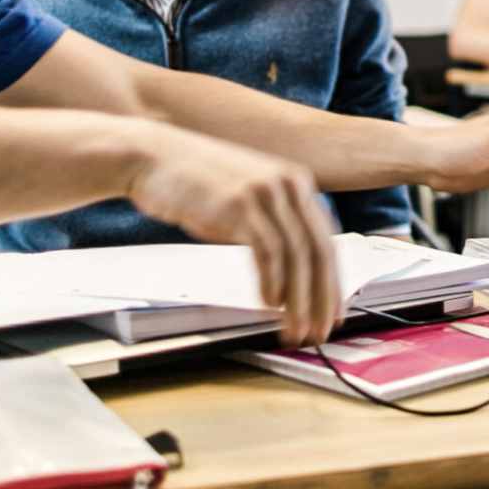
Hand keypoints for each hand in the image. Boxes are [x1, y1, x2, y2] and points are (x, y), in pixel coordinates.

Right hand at [125, 125, 340, 346]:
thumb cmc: (197, 182)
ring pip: (296, 256)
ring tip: (294, 327)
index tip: (332, 311)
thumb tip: (291, 272)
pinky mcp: (240, 203)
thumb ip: (274, 223)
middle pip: (319, 251)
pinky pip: (267, 251)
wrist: (155, 157)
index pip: (327, 240)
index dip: (333, 282)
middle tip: (320, 331)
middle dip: (322, 298)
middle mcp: (288, 183)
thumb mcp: (248, 198)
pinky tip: (270, 303)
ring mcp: (265, 192)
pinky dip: (273, 282)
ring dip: (298, 300)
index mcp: (296, 182)